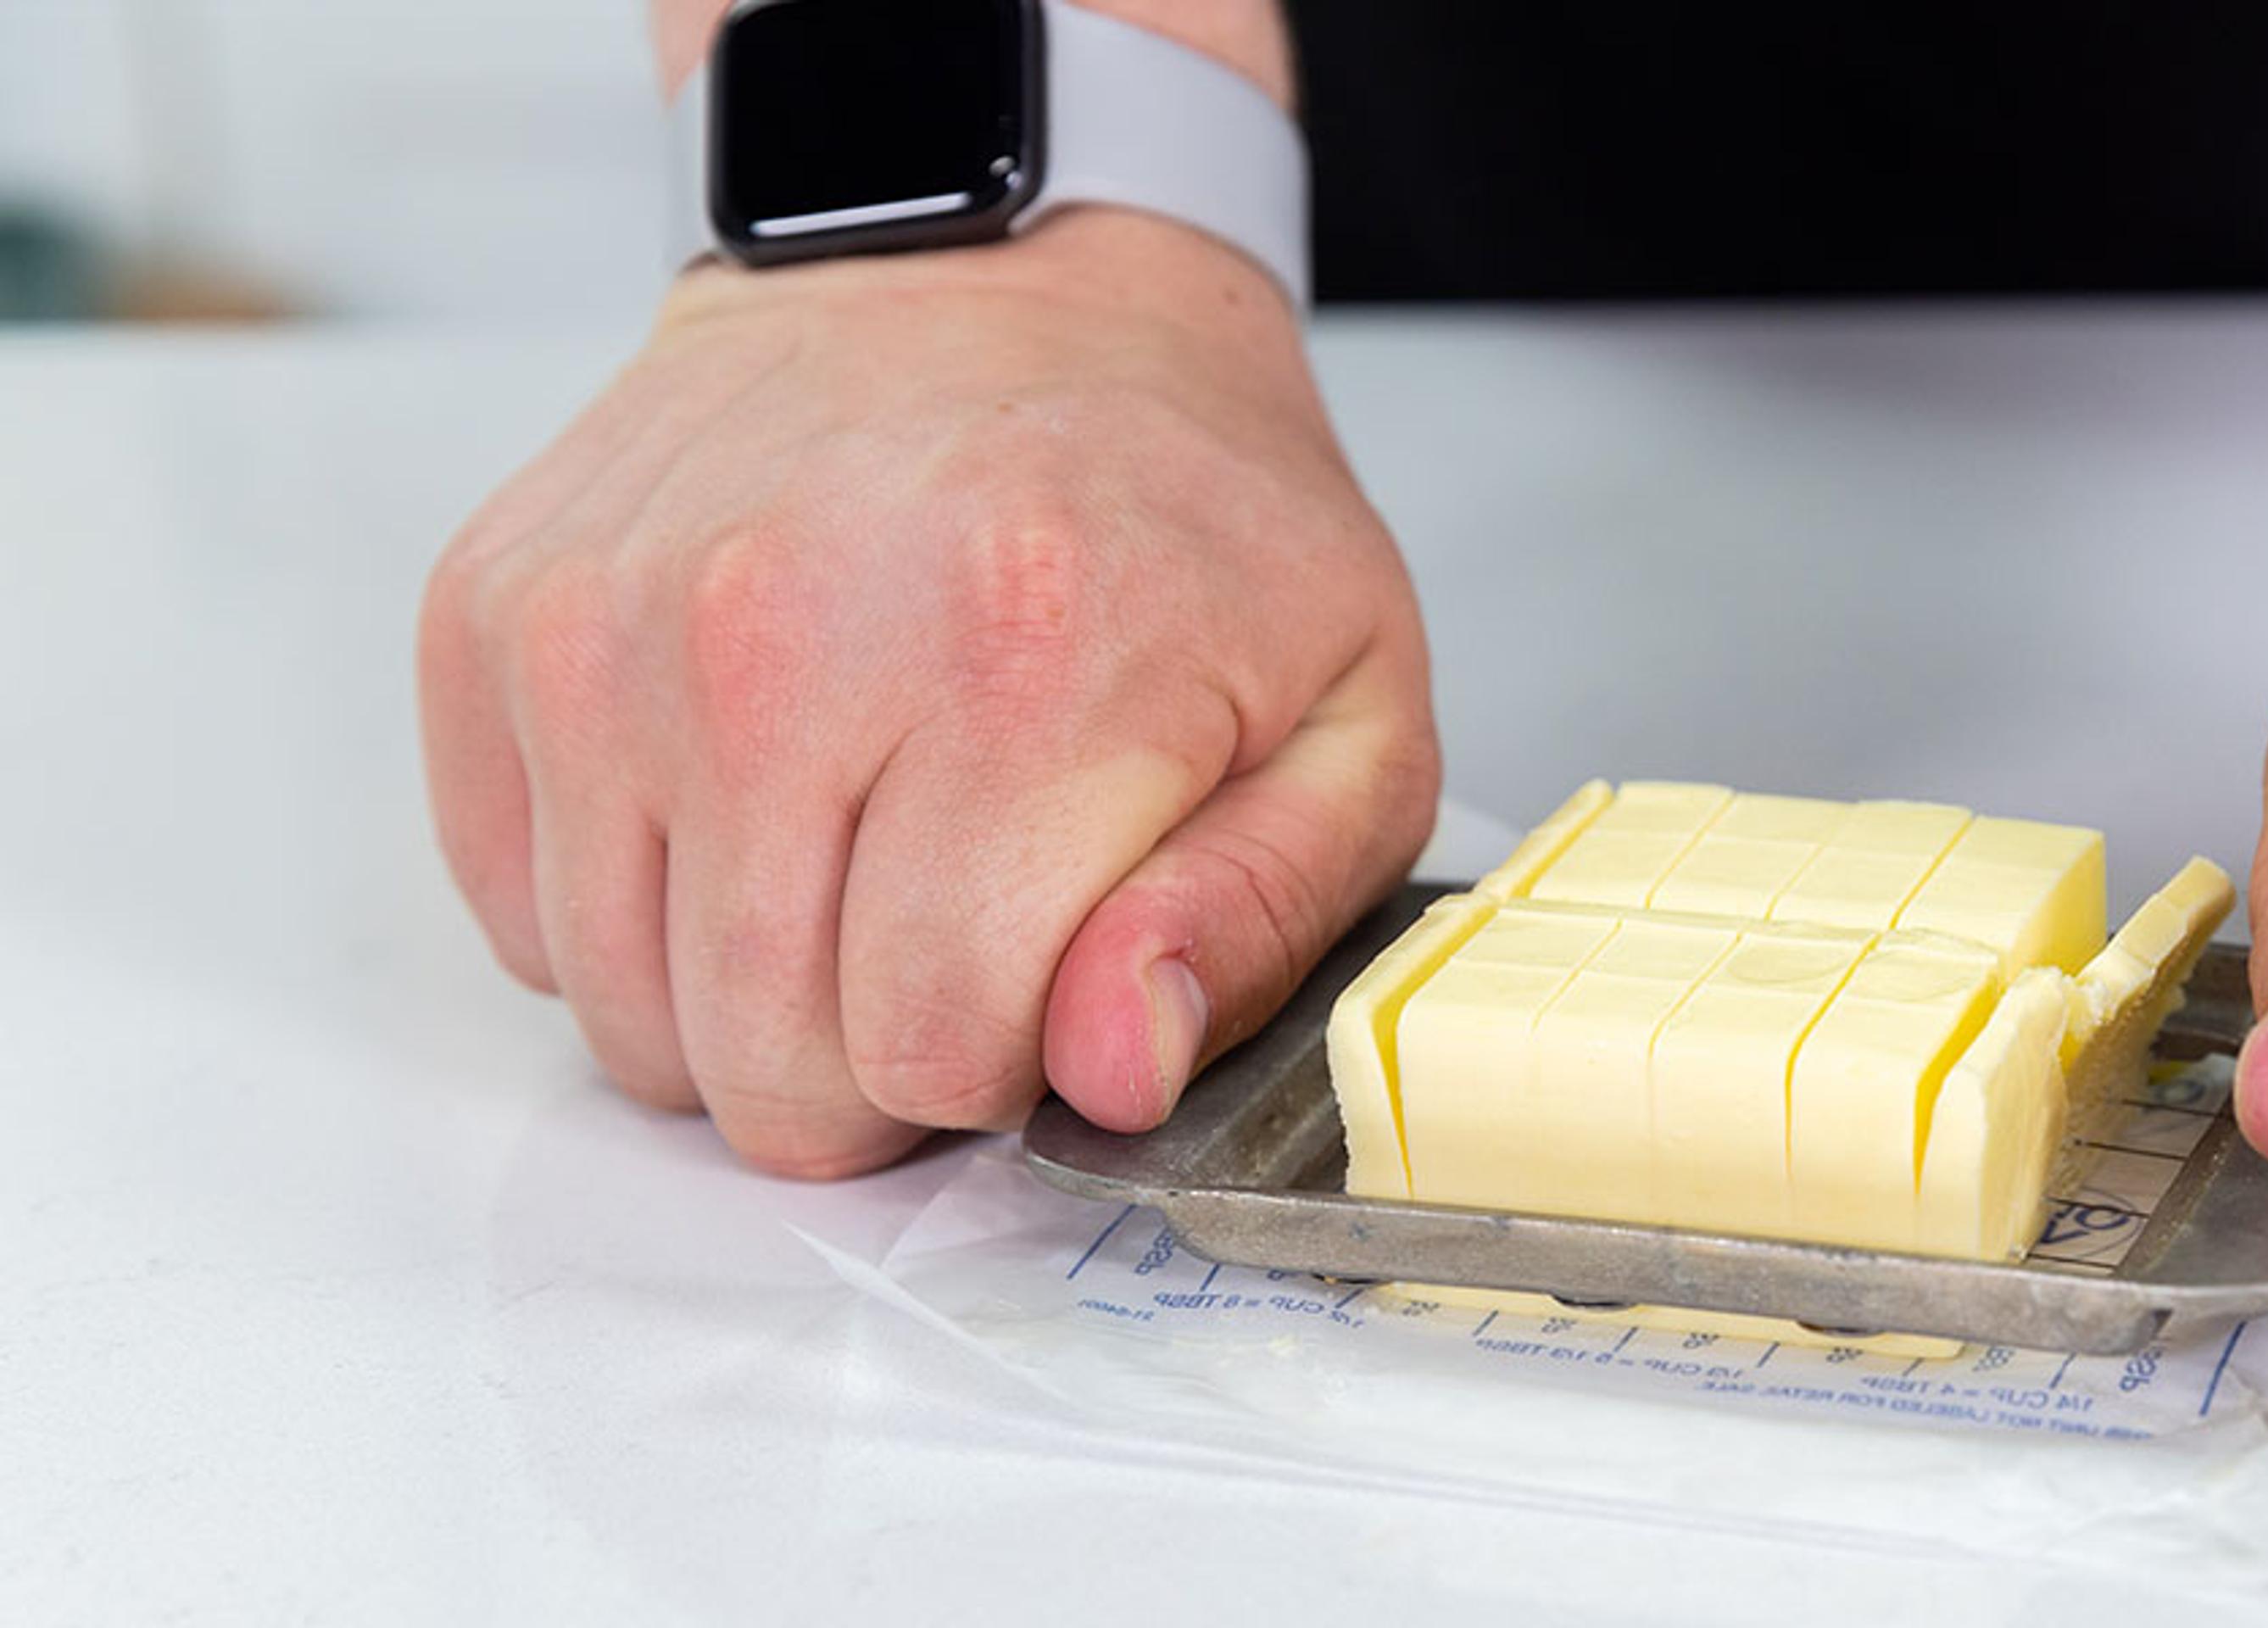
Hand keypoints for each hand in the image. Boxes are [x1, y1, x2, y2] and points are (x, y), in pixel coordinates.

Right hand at [417, 214, 1437, 1175]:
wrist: (1000, 278)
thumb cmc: (1179, 503)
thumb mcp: (1347, 714)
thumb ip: (1254, 915)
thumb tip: (1114, 1068)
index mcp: (1018, 660)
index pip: (930, 1048)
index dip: (1000, 1061)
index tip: (1043, 965)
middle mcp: (776, 632)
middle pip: (764, 1062)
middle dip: (871, 1061)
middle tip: (953, 930)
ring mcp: (606, 622)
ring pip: (627, 1015)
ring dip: (742, 1000)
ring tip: (853, 860)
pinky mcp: (492, 616)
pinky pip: (521, 915)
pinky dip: (630, 910)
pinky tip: (742, 805)